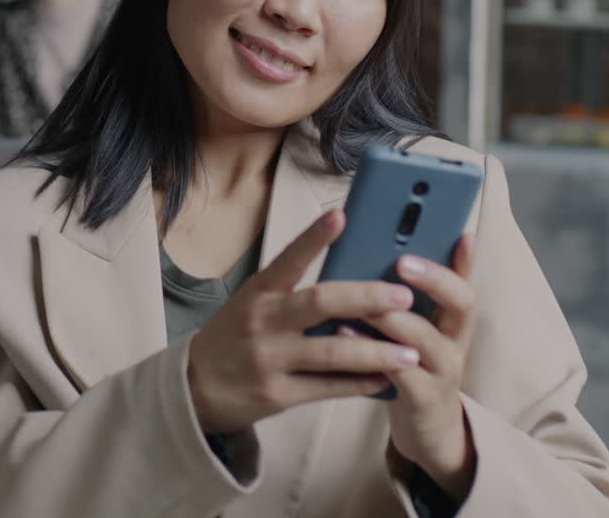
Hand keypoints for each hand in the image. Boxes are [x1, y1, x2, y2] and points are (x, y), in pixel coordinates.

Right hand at [187, 210, 425, 434]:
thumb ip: (293, 289)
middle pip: (321, 303)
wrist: (197, 386)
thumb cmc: (236, 335)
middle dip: (367, 298)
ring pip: (333, 352)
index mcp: (259, 292)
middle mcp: (263, 322)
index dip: (315, 237)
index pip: (289, 258)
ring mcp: (270, 359)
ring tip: (411, 351)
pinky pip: (328, 388)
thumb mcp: (253, 302)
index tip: (341, 215)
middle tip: (404, 296)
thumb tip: (350, 271)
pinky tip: (387, 378)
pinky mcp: (278, 393)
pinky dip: (361, 383)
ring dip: (377, 352)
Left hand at [369, 236, 477, 500]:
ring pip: (424, 338)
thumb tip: (383, 245)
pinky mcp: (423, 398)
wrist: (427, 430)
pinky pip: (400, 371)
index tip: (459, 232)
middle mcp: (455, 340)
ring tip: (364, 297)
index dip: (464, 258)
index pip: (464, 279)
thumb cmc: (411, 364)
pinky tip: (345, 332)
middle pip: (461, 303)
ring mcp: (442, 370)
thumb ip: (405, 293)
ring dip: (394, 315)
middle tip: (402, 261)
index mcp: (453, 317)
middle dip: (433, 279)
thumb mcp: (417, 326)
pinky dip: (372, 350)